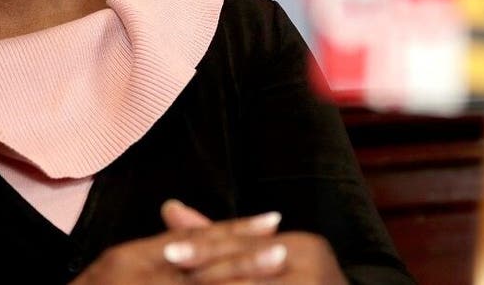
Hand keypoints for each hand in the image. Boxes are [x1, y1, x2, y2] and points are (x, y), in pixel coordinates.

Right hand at [69, 202, 280, 284]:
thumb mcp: (120, 265)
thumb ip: (158, 249)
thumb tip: (181, 228)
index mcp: (131, 257)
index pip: (192, 241)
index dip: (234, 230)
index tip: (273, 221)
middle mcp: (132, 271)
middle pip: (198, 265)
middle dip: (243, 260)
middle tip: (284, 250)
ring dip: (234, 283)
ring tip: (274, 276)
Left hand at [161, 201, 348, 284]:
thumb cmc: (297, 282)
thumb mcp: (261, 258)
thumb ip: (217, 238)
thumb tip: (168, 206)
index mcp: (305, 246)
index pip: (245, 244)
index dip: (204, 248)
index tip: (167, 252)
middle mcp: (316, 264)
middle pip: (248, 268)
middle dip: (206, 273)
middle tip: (169, 261)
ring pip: (251, 284)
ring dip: (217, 284)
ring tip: (181, 284)